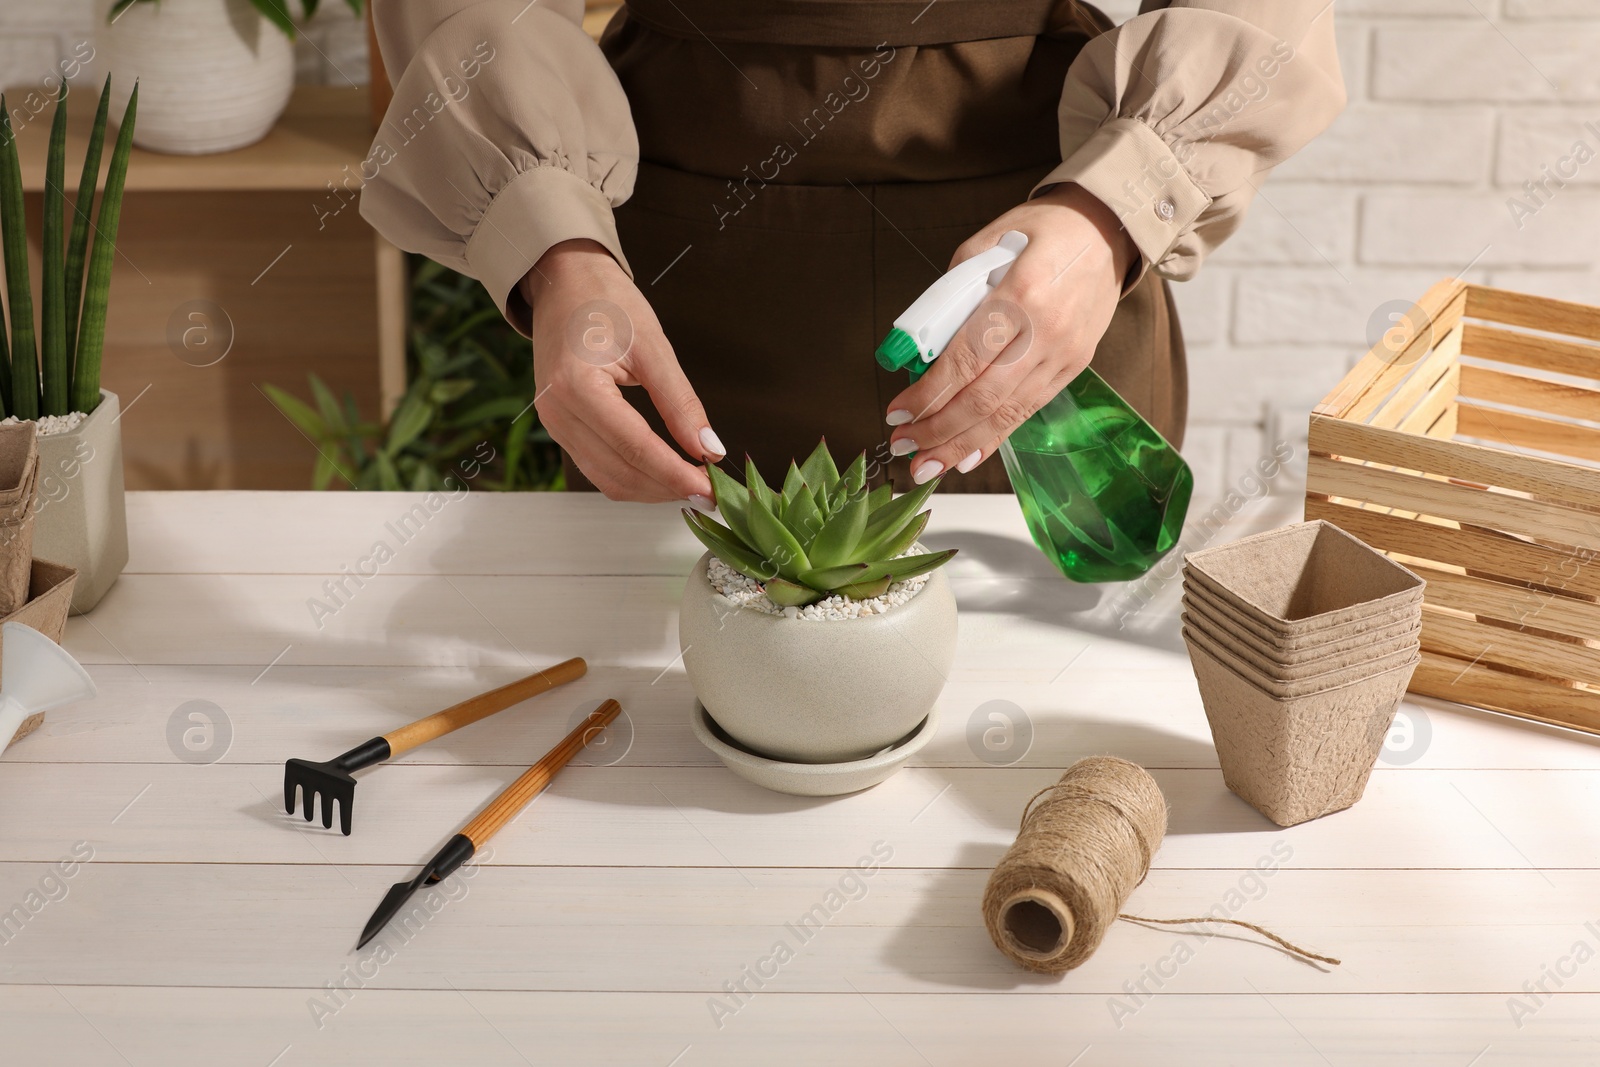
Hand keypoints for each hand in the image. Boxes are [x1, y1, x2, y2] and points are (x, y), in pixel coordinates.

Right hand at [524, 239, 722, 504]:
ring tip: (693, 483)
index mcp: (576, 386)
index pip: (635, 448)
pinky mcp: (560, 428)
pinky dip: (634, 477)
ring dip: (652, 489)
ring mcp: (553, 424)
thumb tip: (709, 448)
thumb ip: (681, 402)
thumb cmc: (604, 301)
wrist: (563, 282)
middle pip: (620, 472)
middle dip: (669, 487)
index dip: (676, 474)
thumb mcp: (653, 346)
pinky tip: (664, 472)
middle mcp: (557, 412)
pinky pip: (598, 468)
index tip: (712, 489)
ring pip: (608, 480)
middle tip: (711, 491)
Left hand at [884, 183, 1137, 482]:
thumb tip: (917, 347)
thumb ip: (951, 295)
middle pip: (984, 397)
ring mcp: (1064, 354)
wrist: (1107, 230)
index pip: (965, 360)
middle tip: (904, 447)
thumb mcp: (985, 244)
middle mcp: (1045, 331)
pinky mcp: (1073, 367)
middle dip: (938, 429)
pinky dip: (995, 436)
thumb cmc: (1040, 232)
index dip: (928, 394)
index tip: (897, 413)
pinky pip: (1028, 410)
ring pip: (1007, 413)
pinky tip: (967, 455)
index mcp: (1020, 294)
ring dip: (962, 444)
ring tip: (928, 465)